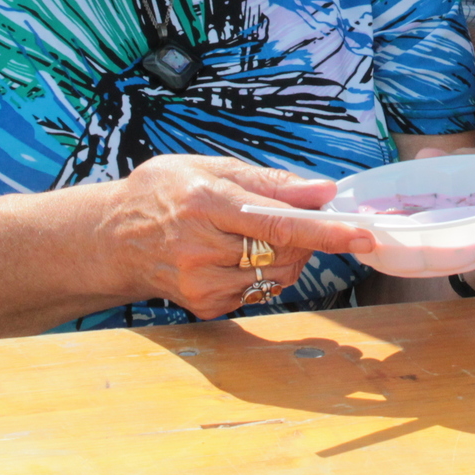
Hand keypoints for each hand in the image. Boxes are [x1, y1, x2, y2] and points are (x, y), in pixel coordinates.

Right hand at [106, 155, 374, 319]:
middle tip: (298, 217)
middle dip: (306, 236)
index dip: (324, 230)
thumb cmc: (163, 192)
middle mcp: (202, 249)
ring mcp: (202, 284)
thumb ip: (270, 181)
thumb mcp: (210, 167)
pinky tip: (234, 254)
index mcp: (205, 203)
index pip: (277, 222)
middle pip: (284, 251)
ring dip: (288, 254)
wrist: (113, 238)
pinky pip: (259, 291)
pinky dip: (262, 271)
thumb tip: (322, 190)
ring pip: (278, 275)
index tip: (362, 234)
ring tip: (254, 233)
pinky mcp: (206, 306)